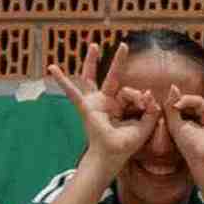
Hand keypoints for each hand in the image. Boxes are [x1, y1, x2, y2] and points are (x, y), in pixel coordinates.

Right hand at [48, 42, 157, 172]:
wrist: (110, 158)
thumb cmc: (125, 146)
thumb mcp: (144, 128)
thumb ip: (151, 112)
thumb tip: (151, 95)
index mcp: (120, 106)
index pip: (131, 92)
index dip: (139, 96)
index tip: (145, 104)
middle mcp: (107, 101)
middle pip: (113, 77)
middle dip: (118, 62)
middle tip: (124, 45)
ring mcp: (95, 102)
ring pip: (91, 78)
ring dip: (91, 62)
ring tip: (94, 46)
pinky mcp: (86, 107)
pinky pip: (72, 92)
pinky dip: (62, 81)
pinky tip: (52, 69)